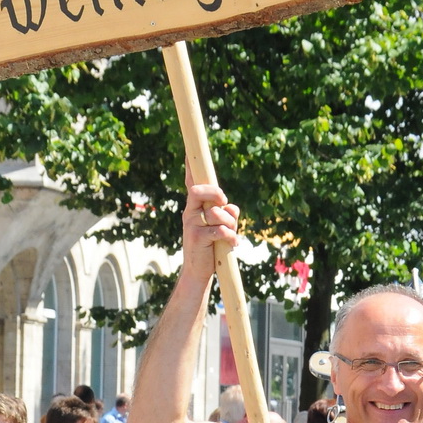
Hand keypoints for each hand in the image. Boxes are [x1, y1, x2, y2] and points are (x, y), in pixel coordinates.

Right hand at [180, 171, 239, 285]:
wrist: (198, 271)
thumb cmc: (211, 247)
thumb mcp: (219, 226)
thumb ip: (226, 213)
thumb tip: (230, 206)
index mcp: (194, 207)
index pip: (192, 184)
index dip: (191, 168)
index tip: (189, 152)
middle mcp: (190, 213)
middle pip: (199, 191)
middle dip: (216, 194)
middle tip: (224, 203)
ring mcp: (192, 225)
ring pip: (216, 212)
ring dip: (230, 224)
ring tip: (230, 235)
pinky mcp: (198, 238)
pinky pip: (220, 230)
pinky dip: (231, 238)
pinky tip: (232, 245)